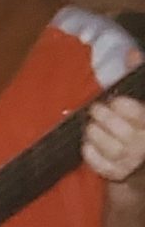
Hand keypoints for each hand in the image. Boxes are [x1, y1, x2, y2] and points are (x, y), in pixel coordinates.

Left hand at [87, 53, 144, 184]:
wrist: (139, 160)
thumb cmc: (138, 122)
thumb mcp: (140, 99)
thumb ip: (135, 75)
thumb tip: (131, 52)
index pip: (137, 114)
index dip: (122, 105)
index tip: (113, 100)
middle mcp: (143, 144)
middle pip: (121, 130)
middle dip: (104, 117)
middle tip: (95, 110)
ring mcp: (130, 161)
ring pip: (107, 147)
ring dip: (94, 133)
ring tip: (91, 125)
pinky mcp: (115, 173)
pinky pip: (96, 163)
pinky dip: (89, 152)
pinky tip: (87, 143)